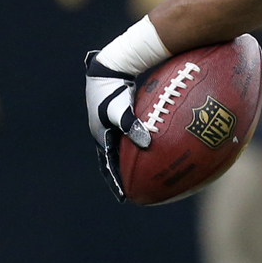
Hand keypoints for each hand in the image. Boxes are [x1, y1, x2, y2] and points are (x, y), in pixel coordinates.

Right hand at [85, 51, 150, 201]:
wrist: (111, 66)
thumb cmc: (114, 89)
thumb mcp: (120, 109)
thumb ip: (132, 126)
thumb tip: (147, 143)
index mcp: (101, 136)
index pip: (109, 164)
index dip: (116, 180)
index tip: (125, 196)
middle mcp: (106, 132)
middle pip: (117, 158)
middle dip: (125, 174)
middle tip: (137, 189)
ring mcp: (114, 122)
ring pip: (126, 146)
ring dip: (134, 159)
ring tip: (149, 173)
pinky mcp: (124, 114)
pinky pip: (135, 132)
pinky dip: (143, 141)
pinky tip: (160, 145)